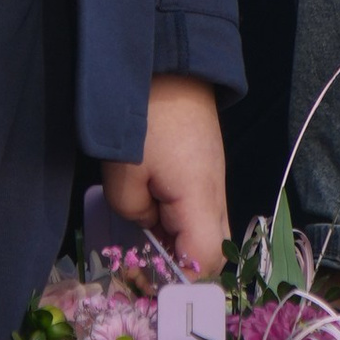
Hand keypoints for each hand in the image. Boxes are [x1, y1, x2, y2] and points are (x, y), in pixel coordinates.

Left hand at [99, 74, 228, 275]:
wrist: (166, 59)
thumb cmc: (142, 117)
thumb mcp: (122, 172)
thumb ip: (133, 213)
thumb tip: (147, 223)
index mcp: (201, 201)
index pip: (206, 263)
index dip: (179, 280)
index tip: (148, 279)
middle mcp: (216, 194)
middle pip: (212, 251)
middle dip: (181, 264)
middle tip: (145, 259)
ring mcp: (213, 179)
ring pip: (205, 229)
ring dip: (178, 238)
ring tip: (144, 231)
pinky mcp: (205, 166)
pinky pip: (198, 207)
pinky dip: (178, 216)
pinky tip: (151, 204)